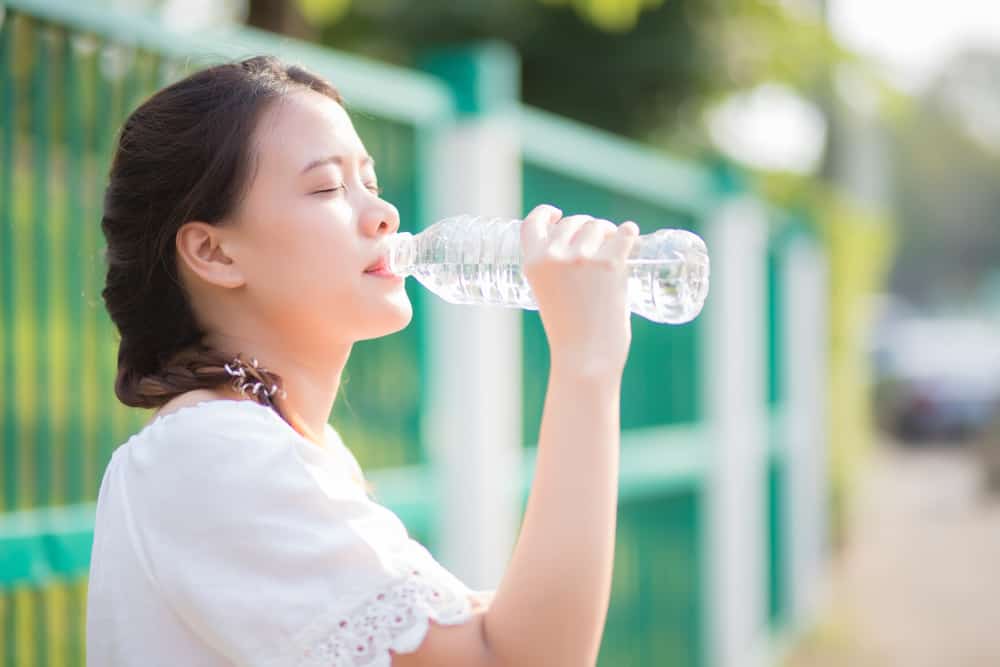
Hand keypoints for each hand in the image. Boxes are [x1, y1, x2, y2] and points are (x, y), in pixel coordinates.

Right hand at [520, 204, 639, 379]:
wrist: (586, 358)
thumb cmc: (569, 335)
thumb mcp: (547, 297)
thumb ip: (555, 273)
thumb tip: (579, 251)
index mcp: (533, 263)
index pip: (534, 223)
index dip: (546, 214)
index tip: (558, 215)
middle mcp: (555, 255)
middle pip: (573, 222)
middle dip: (586, 227)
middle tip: (598, 242)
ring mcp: (583, 258)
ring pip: (598, 226)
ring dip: (607, 231)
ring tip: (613, 246)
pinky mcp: (610, 264)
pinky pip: (624, 234)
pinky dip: (629, 232)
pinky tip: (630, 234)